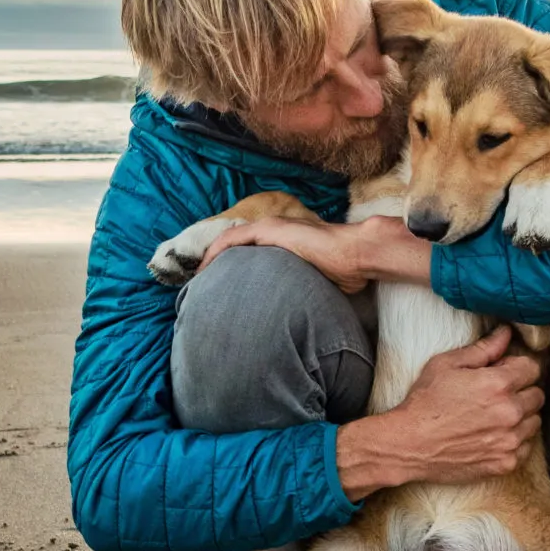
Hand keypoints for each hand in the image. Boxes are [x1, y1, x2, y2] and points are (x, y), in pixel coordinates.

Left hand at [199, 214, 431, 294]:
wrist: (355, 255)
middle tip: (197, 286)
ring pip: (227, 242)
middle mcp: (273, 232)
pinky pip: (232, 240)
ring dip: (208, 259)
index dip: (228, 269)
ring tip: (194, 279)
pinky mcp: (269, 230)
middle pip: (232, 247)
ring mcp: (270, 229)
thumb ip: (301, 293)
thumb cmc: (343, 272)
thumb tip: (298, 321)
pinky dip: (215, 253)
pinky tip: (204, 269)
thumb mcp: (315, 286)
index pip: (246, 253)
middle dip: (212, 266)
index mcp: (282, 244)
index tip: (216, 289)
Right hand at [336, 326, 543, 498]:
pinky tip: (492, 435)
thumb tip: (505, 333)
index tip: (502, 372)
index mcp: (498, 384)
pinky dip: (514, 440)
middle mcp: (510, 412)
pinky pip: (525, 447)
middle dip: (521, 391)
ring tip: (493, 416)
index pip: (532, 368)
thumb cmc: (425, 402)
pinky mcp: (506, 463)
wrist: (409, 444)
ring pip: (534, 422)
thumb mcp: (446, 365)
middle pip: (537, 395)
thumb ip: (482, 348)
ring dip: (520, 416)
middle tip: (496, 395)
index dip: (516, 367)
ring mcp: (510, 440)